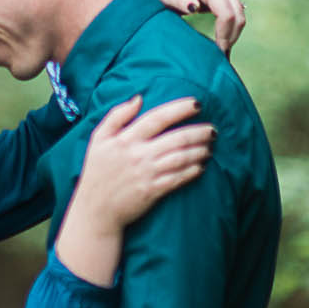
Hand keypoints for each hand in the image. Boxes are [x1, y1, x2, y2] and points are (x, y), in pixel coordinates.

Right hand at [74, 94, 213, 231]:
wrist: (95, 209)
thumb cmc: (97, 171)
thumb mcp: (98, 138)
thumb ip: (117, 115)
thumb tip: (138, 98)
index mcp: (126, 138)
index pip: (158, 117)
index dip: (179, 109)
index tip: (197, 104)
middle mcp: (139, 154)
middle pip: (176, 138)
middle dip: (199, 132)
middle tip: (213, 129)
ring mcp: (147, 174)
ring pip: (181, 158)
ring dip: (200, 151)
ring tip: (210, 146)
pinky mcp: (153, 191)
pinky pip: (178, 178)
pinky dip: (192, 171)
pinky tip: (201, 166)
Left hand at [144, 0, 245, 52]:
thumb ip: (180, 0)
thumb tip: (194, 7)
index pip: (227, 14)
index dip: (224, 36)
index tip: (217, 52)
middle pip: (237, 16)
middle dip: (230, 38)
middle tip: (220, 58)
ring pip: (239, 17)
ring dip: (232, 36)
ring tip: (220, 54)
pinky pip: (235, 15)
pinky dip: (231, 30)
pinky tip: (222, 43)